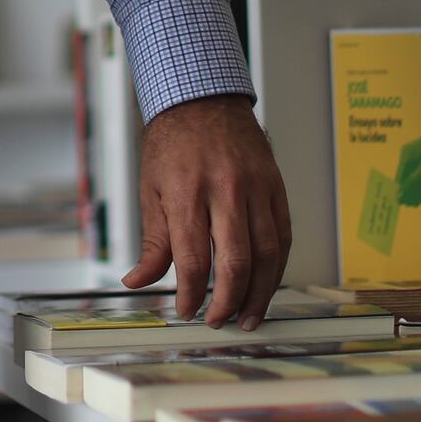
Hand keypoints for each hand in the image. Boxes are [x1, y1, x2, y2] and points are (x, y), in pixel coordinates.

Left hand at [122, 94, 291, 329]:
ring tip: (249, 316)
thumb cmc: (172, 145)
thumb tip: (137, 282)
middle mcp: (225, 190)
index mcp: (187, 193)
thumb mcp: (150, 191)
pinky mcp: (275, 186)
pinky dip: (278, 266)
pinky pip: (283, 235)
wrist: (203, 99)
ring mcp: (255, 187)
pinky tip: (268, 284)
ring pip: (267, 252)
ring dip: (260, 293)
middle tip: (219, 321)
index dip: (192, 294)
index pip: (194, 258)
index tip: (187, 312)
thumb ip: (153, 243)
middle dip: (229, 301)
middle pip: (236, 261)